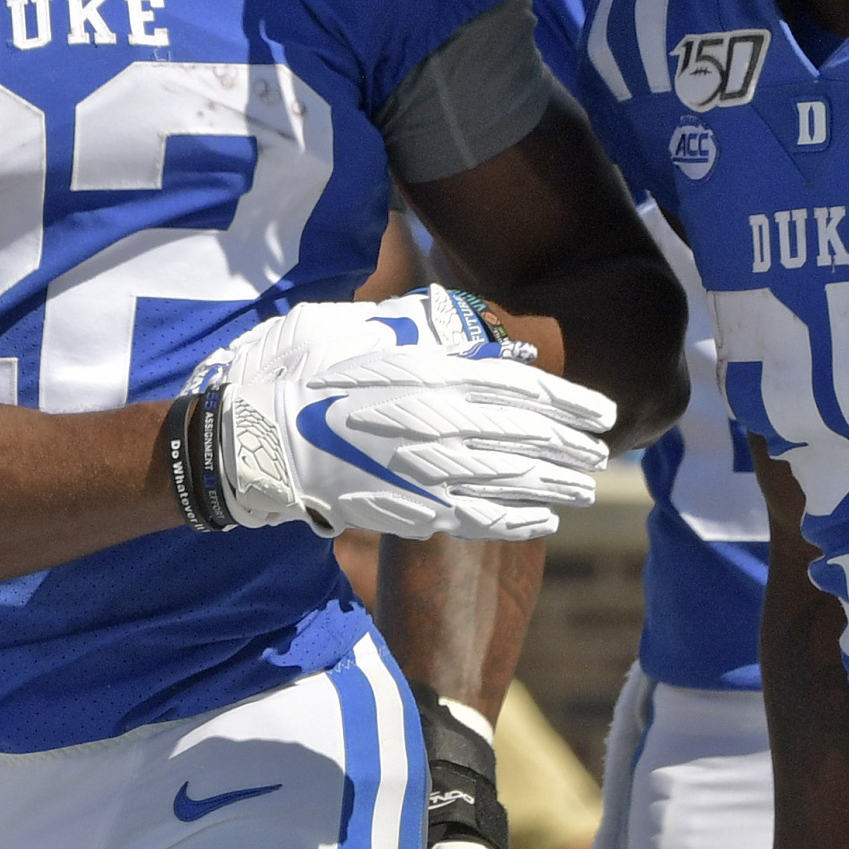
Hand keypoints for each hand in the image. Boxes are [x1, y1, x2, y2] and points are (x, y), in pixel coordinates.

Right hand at [187, 286, 614, 539]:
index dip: (567, 404)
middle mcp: (434, 427)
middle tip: (598, 454)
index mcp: (425, 375)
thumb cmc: (295, 369)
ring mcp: (422, 475)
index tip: (602, 413)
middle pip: (523, 441)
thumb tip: (478, 335)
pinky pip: (475, 521)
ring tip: (582, 487)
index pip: (519, 391)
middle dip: (568, 448)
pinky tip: (542, 522)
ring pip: (508, 484)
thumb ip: (419, 330)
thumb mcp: (355, 326)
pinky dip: (514, 522)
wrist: (246, 437)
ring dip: (552, 486)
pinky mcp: (404, 512)